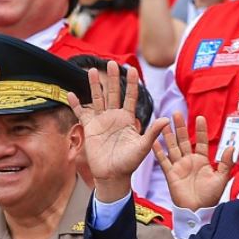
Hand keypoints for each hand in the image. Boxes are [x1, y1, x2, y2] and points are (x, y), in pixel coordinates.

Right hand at [81, 60, 169, 198]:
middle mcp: (114, 117)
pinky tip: (71, 93)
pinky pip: (81, 113)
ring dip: (93, 86)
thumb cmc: (129, 163)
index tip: (132, 69)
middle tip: (110, 63)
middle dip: (111, 78)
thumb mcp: (143, 147)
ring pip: (97, 99)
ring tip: (90, 70)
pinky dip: (76, 104)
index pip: (131, 97)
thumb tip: (166, 119)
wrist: (113, 175)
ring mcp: (101, 121)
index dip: (131, 84)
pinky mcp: (89, 128)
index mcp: (128, 119)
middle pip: (113, 93)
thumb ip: (152, 133)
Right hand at [153, 114, 235, 211]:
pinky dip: (158, 151)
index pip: (201, 141)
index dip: (200, 130)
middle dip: (180, 127)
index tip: (200, 118)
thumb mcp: (221, 178)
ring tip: (163, 122)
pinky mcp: (171, 174)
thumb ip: (226, 163)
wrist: (197, 210)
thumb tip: (232, 148)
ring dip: (168, 135)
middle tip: (176, 113)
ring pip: (172, 147)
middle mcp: (190, 161)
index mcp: (202, 161)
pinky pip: (163, 160)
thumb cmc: (210, 197)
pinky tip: (154, 140)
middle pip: (183, 140)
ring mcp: (179, 166)